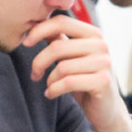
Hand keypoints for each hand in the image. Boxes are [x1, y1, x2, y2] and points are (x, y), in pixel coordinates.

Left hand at [24, 15, 131, 131]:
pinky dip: (54, 90)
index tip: (25, 42)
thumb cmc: (85, 80)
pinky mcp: (102, 81)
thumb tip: (36, 26)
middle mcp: (101, 44)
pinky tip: (51, 94)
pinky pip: (68, 83)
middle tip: (34, 74)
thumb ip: (59, 40)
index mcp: (93, 33)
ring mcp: (104, 62)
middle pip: (58, 46)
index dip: (39, 30)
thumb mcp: (72, 57)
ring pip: (62, 67)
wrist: (106, 108)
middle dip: (39, 62)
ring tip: (49, 86)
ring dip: (49, 80)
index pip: (62, 22)